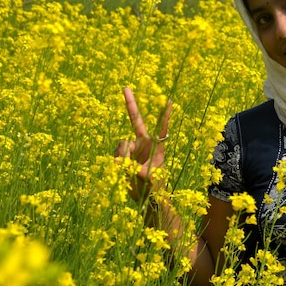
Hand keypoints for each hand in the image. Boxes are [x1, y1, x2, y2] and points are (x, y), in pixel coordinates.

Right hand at [114, 87, 171, 201]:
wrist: (147, 198)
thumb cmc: (154, 187)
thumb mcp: (148, 179)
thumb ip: (134, 169)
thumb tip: (117, 163)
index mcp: (156, 146)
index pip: (162, 127)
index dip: (164, 114)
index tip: (169, 100)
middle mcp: (144, 143)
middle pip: (135, 121)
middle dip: (130, 104)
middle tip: (125, 87)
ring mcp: (133, 148)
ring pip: (122, 143)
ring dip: (122, 155)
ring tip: (127, 170)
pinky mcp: (124, 155)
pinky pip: (116, 153)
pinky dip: (117, 161)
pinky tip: (121, 170)